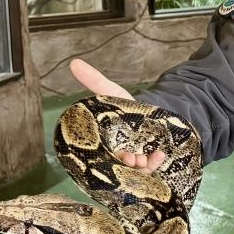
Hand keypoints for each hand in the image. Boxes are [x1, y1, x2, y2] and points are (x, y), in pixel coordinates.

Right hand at [68, 58, 164, 173]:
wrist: (152, 114)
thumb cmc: (126, 108)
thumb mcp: (112, 92)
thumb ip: (95, 81)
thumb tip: (74, 62)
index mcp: (104, 143)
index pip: (98, 153)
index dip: (104, 156)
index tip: (113, 153)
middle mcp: (116, 155)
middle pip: (117, 165)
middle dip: (123, 163)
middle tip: (130, 159)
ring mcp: (133, 162)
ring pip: (133, 171)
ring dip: (138, 167)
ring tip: (142, 159)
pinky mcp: (149, 164)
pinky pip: (151, 169)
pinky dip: (155, 163)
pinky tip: (159, 155)